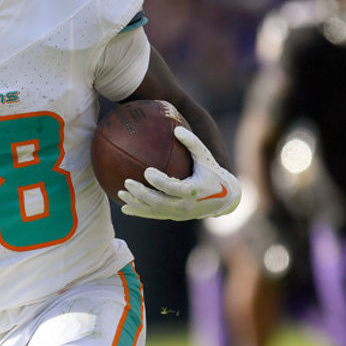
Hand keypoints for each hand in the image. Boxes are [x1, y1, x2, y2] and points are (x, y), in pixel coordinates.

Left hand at [118, 125, 240, 220]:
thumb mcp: (205, 157)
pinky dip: (139, 212)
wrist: (224, 199)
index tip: (146, 171)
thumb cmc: (213, 174)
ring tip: (120, 193)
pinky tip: (124, 207)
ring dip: (136, 204)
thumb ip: (192, 142)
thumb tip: (177, 127)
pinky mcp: (175, 217)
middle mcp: (185, 205)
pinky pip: (154, 215)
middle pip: (159, 202)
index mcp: (193, 190)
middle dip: (141, 193)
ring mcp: (179, 213)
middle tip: (127, 182)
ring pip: (154, 211)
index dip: (159, 182)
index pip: (173, 187)